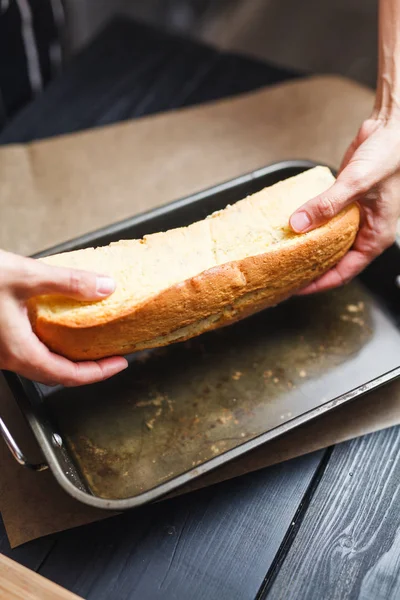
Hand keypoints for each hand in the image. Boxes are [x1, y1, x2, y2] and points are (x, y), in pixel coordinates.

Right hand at [0, 250, 127, 385]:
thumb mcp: (24, 275)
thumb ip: (68, 282)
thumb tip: (105, 287)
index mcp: (17, 351)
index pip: (67, 376)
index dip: (98, 374)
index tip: (120, 364)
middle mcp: (7, 357)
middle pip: (55, 374)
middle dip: (86, 368)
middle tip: (109, 355)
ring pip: (40, 363)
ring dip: (67, 357)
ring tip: (89, 341)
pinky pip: (27, 350)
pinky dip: (49, 344)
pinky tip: (57, 325)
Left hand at [289, 117, 399, 293]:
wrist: (393, 126)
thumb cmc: (390, 155)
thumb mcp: (357, 183)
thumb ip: (326, 204)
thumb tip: (298, 224)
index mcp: (375, 236)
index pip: (345, 272)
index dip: (319, 283)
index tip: (296, 288)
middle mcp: (365, 230)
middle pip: (334, 260)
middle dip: (310, 269)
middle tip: (284, 274)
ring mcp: (354, 217)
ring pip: (328, 241)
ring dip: (307, 247)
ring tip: (283, 254)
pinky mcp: (343, 201)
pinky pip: (324, 220)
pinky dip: (308, 225)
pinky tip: (290, 227)